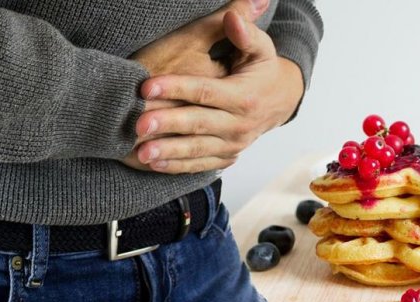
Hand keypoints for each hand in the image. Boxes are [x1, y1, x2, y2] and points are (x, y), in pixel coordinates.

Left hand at [121, 0, 269, 169]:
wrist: (281, 101)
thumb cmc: (262, 70)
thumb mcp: (261, 48)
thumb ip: (245, 32)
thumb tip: (232, 15)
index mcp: (244, 96)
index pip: (205, 92)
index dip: (176, 88)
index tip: (147, 86)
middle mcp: (239, 124)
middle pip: (198, 124)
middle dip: (167, 124)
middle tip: (138, 124)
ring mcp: (233, 144)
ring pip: (197, 150)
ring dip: (168, 152)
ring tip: (141, 152)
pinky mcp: (226, 157)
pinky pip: (200, 164)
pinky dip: (177, 166)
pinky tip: (154, 164)